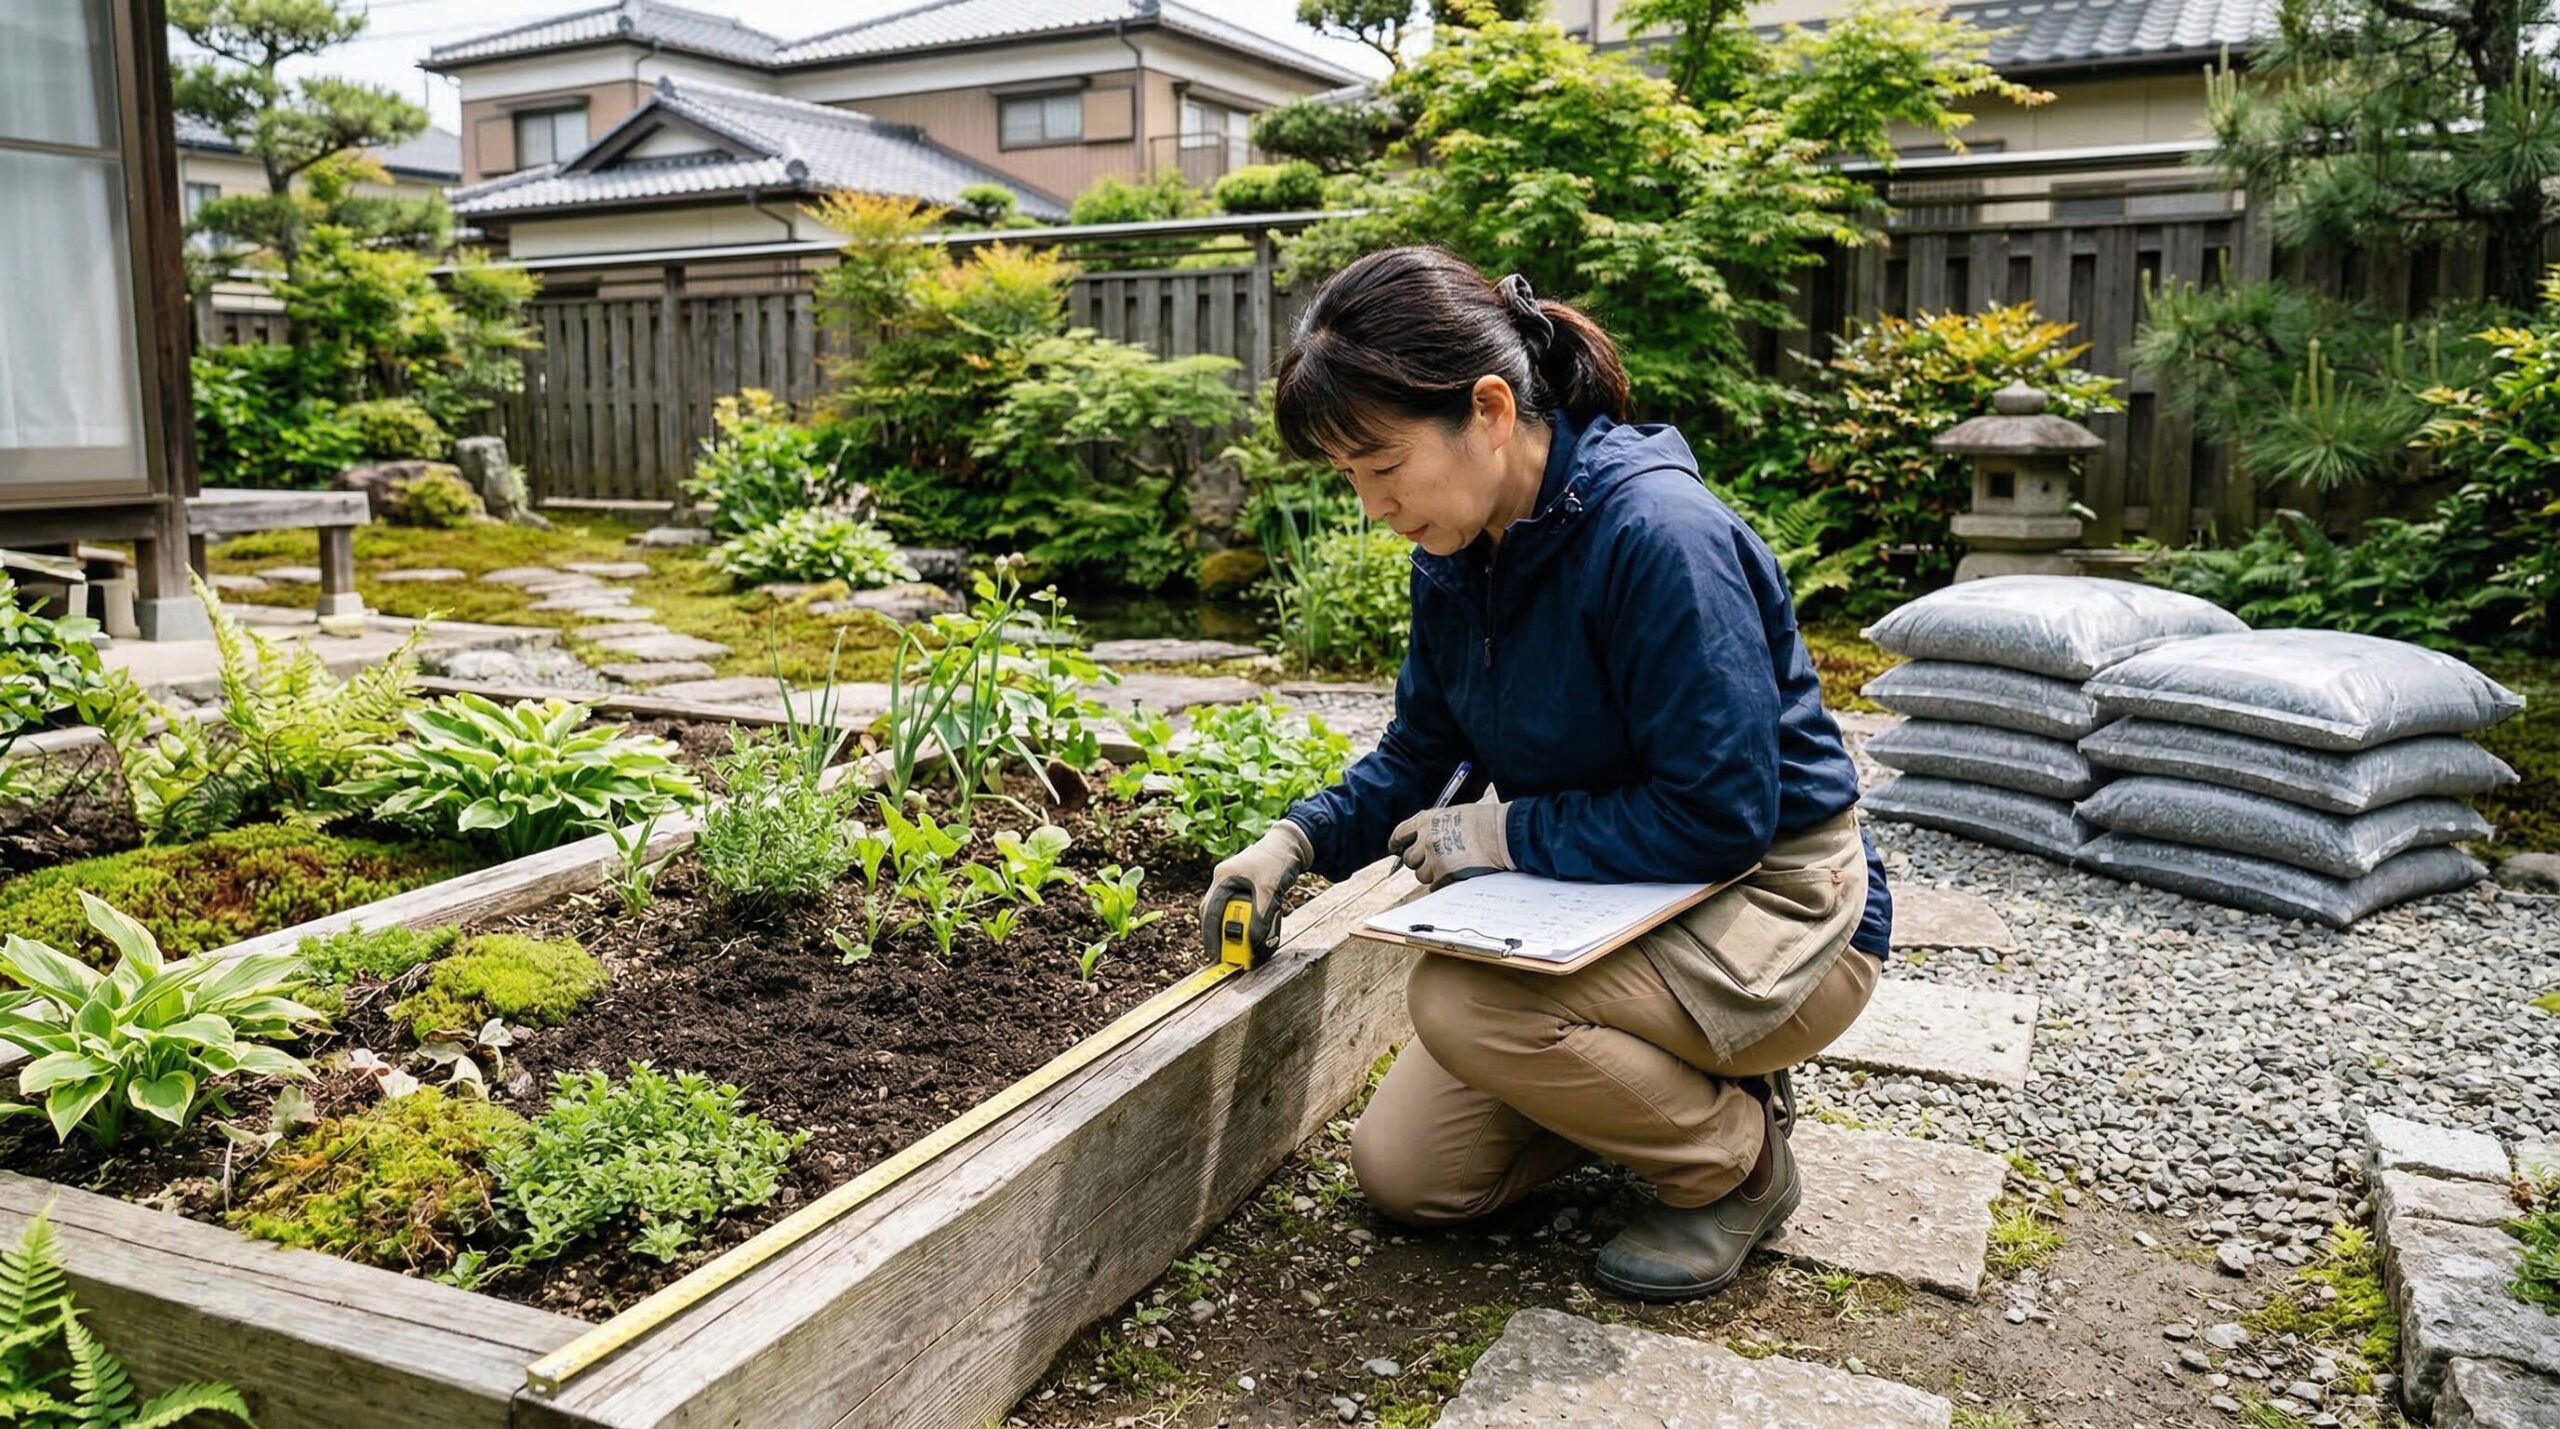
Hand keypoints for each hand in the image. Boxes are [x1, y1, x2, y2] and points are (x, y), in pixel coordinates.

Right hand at [1200, 820, 1312, 965]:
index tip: (1214, 955)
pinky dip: (1248, 924)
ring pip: (1228, 914)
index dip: (1210, 935)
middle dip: (1220, 935)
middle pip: (1214, 914)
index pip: (1209, 911)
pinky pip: (1242, 911)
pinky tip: (1258, 934)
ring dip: (1236, 931)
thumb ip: (1261, 916)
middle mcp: (1225, 882)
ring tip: (1244, 948)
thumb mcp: (1269, 889)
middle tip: (1226, 955)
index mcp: (1224, 878)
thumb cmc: (1277, 860)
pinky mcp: (1246, 890)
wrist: (1292, 844)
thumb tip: (1253, 942)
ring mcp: (1235, 885)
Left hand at [1388, 801, 1512, 886]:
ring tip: (1449, 867)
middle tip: (1433, 861)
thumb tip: (1424, 838)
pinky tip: (1453, 876)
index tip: (1397, 849)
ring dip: (1431, 874)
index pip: (1400, 834)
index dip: (1396, 844)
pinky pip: (1434, 885)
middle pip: (1409, 859)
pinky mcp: (1444, 874)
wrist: (1499, 833)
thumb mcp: (1452, 814)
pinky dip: (1441, 883)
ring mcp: (1434, 858)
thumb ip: (1434, 826)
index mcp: (1426, 821)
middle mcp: (1426, 839)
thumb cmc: (1483, 821)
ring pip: (1421, 875)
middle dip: (1419, 862)